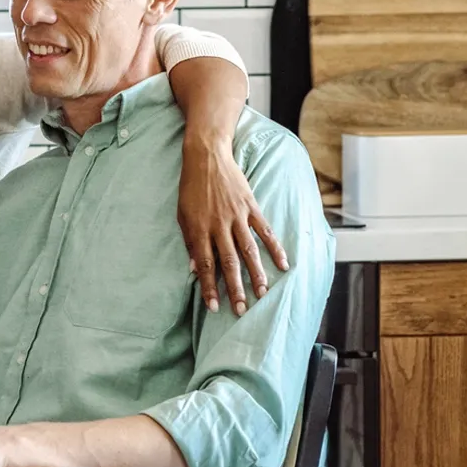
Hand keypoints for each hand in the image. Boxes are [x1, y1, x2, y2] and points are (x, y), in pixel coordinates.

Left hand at [177, 137, 288, 315]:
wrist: (206, 157)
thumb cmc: (191, 189)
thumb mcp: (182, 216)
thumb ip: (190, 243)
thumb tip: (195, 270)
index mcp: (199, 230)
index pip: (206, 265)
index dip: (210, 288)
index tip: (214, 307)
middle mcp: (219, 226)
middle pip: (229, 263)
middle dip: (235, 288)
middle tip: (241, 309)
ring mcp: (237, 217)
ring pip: (249, 250)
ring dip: (256, 274)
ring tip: (262, 293)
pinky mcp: (251, 207)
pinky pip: (265, 231)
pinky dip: (275, 248)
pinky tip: (284, 264)